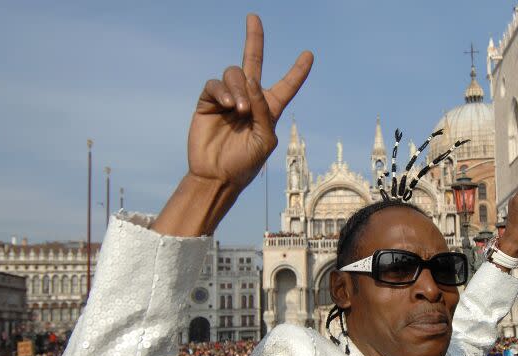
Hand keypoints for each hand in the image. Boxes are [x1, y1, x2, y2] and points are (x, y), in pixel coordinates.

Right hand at [189, 14, 312, 188]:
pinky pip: (216, 83)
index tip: (309, 55)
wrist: (217, 176)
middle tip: (253, 17)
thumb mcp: (264, 139)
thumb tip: (252, 81)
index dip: (297, 71)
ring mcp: (228, 99)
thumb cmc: (244, 164)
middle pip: (254, 62)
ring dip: (240, 88)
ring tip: (239, 110)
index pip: (286, 86)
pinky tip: (227, 104)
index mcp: (269, 110)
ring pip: (235, 74)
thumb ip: (264, 110)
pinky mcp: (208, 101)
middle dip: (254, 39)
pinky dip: (223, 90)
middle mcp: (249, 100)